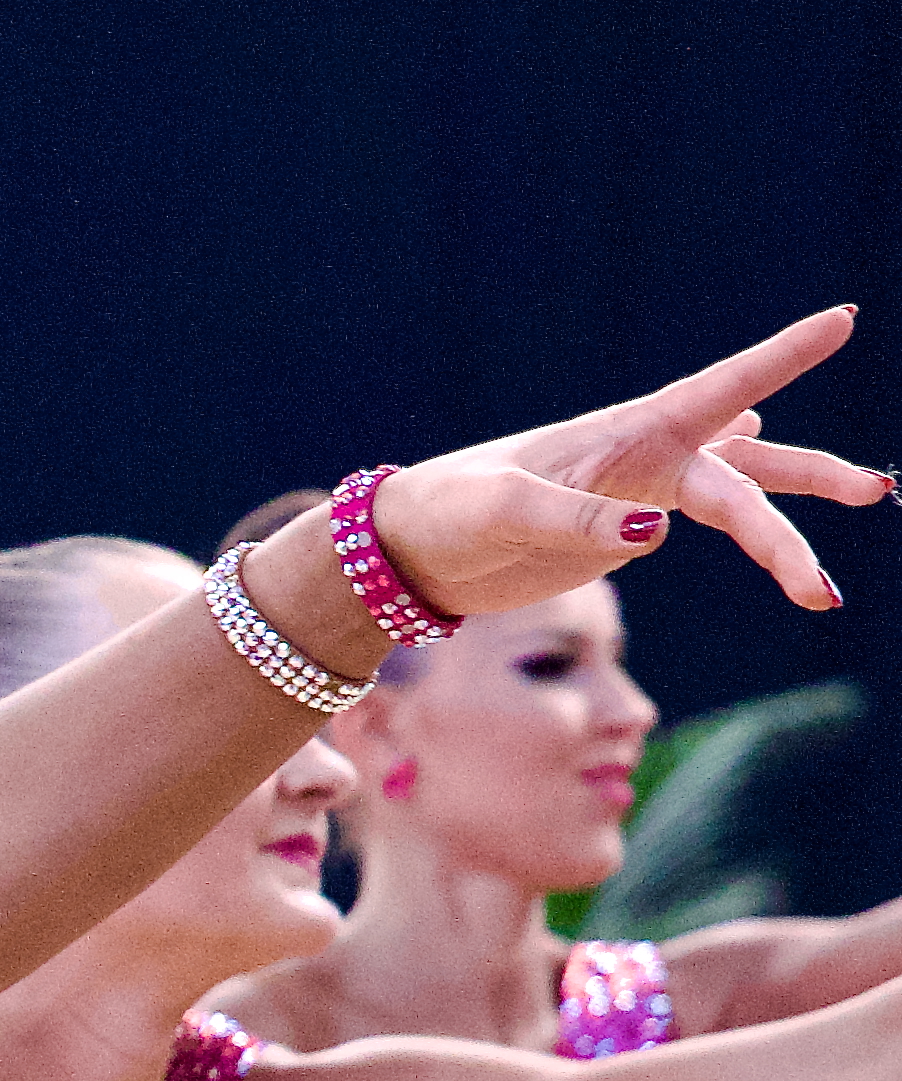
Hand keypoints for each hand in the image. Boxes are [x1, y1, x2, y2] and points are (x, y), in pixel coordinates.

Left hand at [369, 309, 877, 620]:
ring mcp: (635, 495)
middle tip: (873, 493)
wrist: (403, 552)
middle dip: (808, 486)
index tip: (841, 318)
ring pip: (734, 500)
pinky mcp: (618, 535)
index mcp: (622, 435)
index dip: (779, 359)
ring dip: (784, 527)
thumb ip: (578, 519)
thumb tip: (661, 532)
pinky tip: (769, 510)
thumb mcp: (502, 514)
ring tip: (826, 584)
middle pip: (745, 472)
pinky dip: (743, 521)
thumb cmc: (445, 513)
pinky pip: (697, 523)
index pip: (718, 391)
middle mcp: (641, 458)